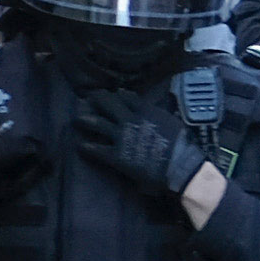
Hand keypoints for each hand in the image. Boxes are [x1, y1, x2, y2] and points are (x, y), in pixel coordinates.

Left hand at [81, 100, 203, 214]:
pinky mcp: (116, 155)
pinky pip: (97, 149)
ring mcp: (121, 137)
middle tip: (89, 99)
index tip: (112, 94)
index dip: (117, 95)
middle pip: (108, 103)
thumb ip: (158, 114)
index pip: (126, 96)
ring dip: (86, 120)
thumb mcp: (171, 121)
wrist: (180, 166)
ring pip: (97, 123)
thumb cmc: (181, 145)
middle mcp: (130, 119)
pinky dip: (88, 147)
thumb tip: (153, 110)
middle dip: (97, 99)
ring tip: (78, 119)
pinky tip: (81, 146)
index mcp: (145, 110)